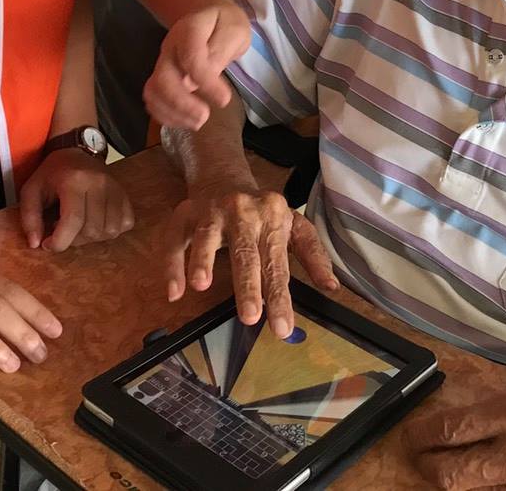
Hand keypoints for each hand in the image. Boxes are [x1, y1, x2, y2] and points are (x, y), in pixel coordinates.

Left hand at [17, 148, 134, 251]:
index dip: (60, 241)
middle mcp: (99, 183)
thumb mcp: (30, 190)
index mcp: (74, 181)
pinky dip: (110, 230)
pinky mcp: (125, 194)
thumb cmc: (52, 174)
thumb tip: (35, 244)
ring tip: (78, 226)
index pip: (73, 221)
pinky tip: (95, 222)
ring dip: (92, 237)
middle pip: (92, 230)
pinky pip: (125, 223)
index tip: (48, 245)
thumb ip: (29, 218)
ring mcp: (116, 188)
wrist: (75, 152)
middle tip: (62, 230)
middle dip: (74, 240)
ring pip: (110, 231)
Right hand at [143, 0, 251, 130]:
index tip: (224, 100)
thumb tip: (211, 73)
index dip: (205, 82)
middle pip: (162, 78)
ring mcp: (163, 63)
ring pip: (153, 91)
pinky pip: (154, 99)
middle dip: (181, 103)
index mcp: (189, 30)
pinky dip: (166, 115)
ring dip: (172, 113)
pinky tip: (186, 121)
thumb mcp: (234, 29)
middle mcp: (170, 48)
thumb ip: (222, 49)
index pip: (191, 57)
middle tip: (204, 117)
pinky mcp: (162, 78)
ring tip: (197, 123)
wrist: (205, 15)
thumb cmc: (223, 23)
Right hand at [161, 178, 337, 337]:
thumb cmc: (261, 213)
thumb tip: (332, 287)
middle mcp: (243, 211)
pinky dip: (172, 265)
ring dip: (203, 260)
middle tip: (250, 317)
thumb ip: (312, 254)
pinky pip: (175, 240)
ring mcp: (212, 211)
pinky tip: (174, 290)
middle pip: (246, 251)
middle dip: (248, 284)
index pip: (277, 260)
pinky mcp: (185, 214)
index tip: (283, 328)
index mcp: (274, 216)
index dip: (280, 294)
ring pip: (207, 236)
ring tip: (202, 286)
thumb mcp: (292, 227)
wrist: (224, 177)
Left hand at [406, 369, 505, 489]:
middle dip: (426, 465)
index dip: (425, 432)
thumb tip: (478, 394)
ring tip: (445, 467)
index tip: (412, 431)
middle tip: (417, 454)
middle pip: (452, 474)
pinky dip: (491, 489)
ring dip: (456, 481)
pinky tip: (486, 477)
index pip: (455, 428)